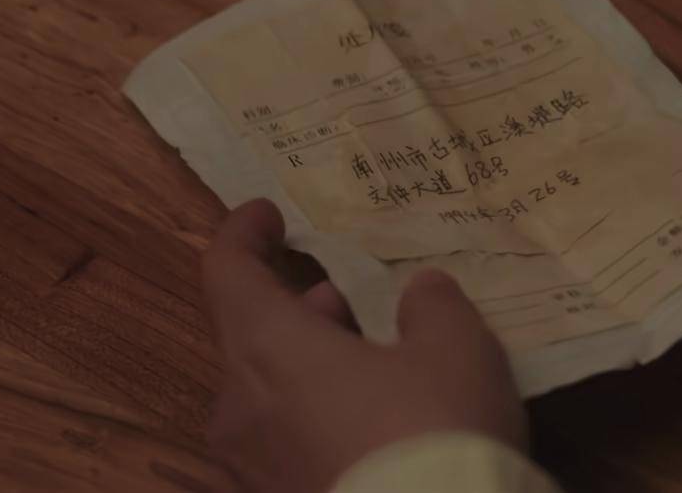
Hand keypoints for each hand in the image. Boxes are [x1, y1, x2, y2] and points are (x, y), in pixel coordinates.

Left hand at [201, 200, 524, 491]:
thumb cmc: (432, 430)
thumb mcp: (456, 349)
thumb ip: (434, 307)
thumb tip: (422, 291)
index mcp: (267, 347)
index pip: (226, 270)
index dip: (243, 234)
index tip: (268, 214)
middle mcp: (239, 406)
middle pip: (248, 335)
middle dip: (295, 308)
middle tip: (344, 297)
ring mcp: (248, 469)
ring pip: (263, 396)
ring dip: (306, 368)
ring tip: (370, 365)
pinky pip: (282, 447)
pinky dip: (313, 420)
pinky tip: (370, 429)